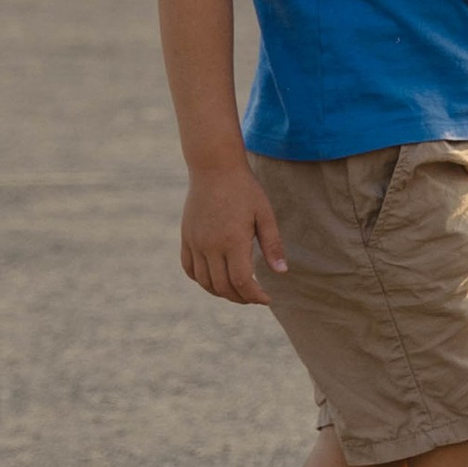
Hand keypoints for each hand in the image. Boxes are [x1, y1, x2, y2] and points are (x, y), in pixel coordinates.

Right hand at [180, 162, 285, 305]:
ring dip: (221, 292)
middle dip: (241, 298)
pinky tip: (215, 280)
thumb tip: (282, 273)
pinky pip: (189, 269)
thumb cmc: (244, 189)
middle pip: (223, 287)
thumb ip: (272, 245)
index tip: (267, 299)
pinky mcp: (186, 238)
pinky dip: (201, 280)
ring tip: (238, 291)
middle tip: (255, 297)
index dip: (255, 296)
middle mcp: (211, 246)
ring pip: (205, 282)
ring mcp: (195, 243)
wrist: (214, 167)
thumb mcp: (265, 214)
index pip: (242, 282)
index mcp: (233, 241)